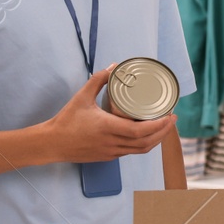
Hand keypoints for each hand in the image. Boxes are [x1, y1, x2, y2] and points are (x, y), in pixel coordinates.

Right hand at [45, 66, 179, 161]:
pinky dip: (144, 144)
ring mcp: (111, 152)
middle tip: (173, 118)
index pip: (141, 131)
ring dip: (156, 139)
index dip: (159, 125)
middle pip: (147, 142)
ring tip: (165, 127)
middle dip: (164, 131)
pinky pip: (132, 152)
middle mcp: (112, 143)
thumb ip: (98, 80)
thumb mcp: (81, 97)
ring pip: (141, 150)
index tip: (170, 115)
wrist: (51, 143)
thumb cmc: (66, 120)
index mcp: (108, 128)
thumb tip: (114, 67)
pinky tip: (148, 135)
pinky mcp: (108, 157)